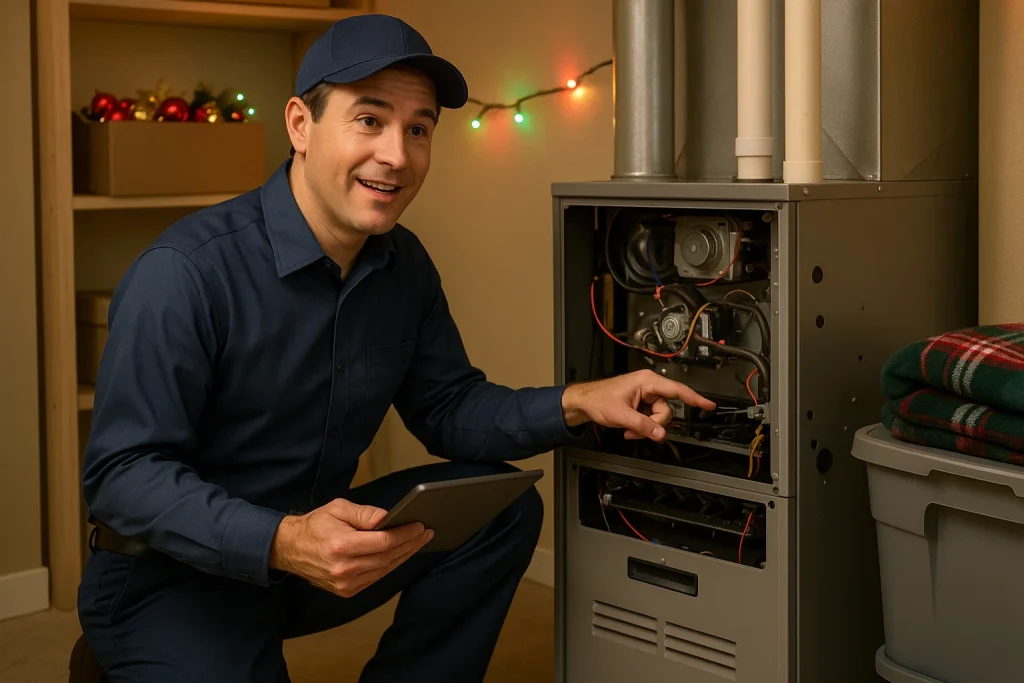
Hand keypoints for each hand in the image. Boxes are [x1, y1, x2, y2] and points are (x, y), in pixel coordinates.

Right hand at [268, 498, 432, 597]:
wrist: (290, 549)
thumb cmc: (316, 525)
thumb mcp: (338, 508)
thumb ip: (364, 514)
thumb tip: (388, 518)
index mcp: (342, 546)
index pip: (383, 542)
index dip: (405, 534)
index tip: (420, 526)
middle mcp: (344, 569)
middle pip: (388, 557)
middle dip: (410, 544)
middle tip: (426, 533)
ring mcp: (345, 584)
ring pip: (384, 569)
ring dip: (404, 556)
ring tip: (418, 542)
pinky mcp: (346, 591)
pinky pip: (376, 578)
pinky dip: (390, 566)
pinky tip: (401, 555)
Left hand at [561, 369, 715, 440]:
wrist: (584, 402)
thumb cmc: (598, 400)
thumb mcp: (622, 415)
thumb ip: (643, 426)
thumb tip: (661, 435)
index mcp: (647, 381)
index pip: (677, 390)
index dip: (695, 399)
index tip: (709, 406)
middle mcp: (649, 386)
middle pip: (666, 410)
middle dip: (654, 424)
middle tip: (638, 430)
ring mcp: (645, 396)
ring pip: (658, 417)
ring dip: (645, 427)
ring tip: (629, 429)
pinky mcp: (641, 404)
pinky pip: (650, 419)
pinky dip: (642, 426)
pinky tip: (629, 428)